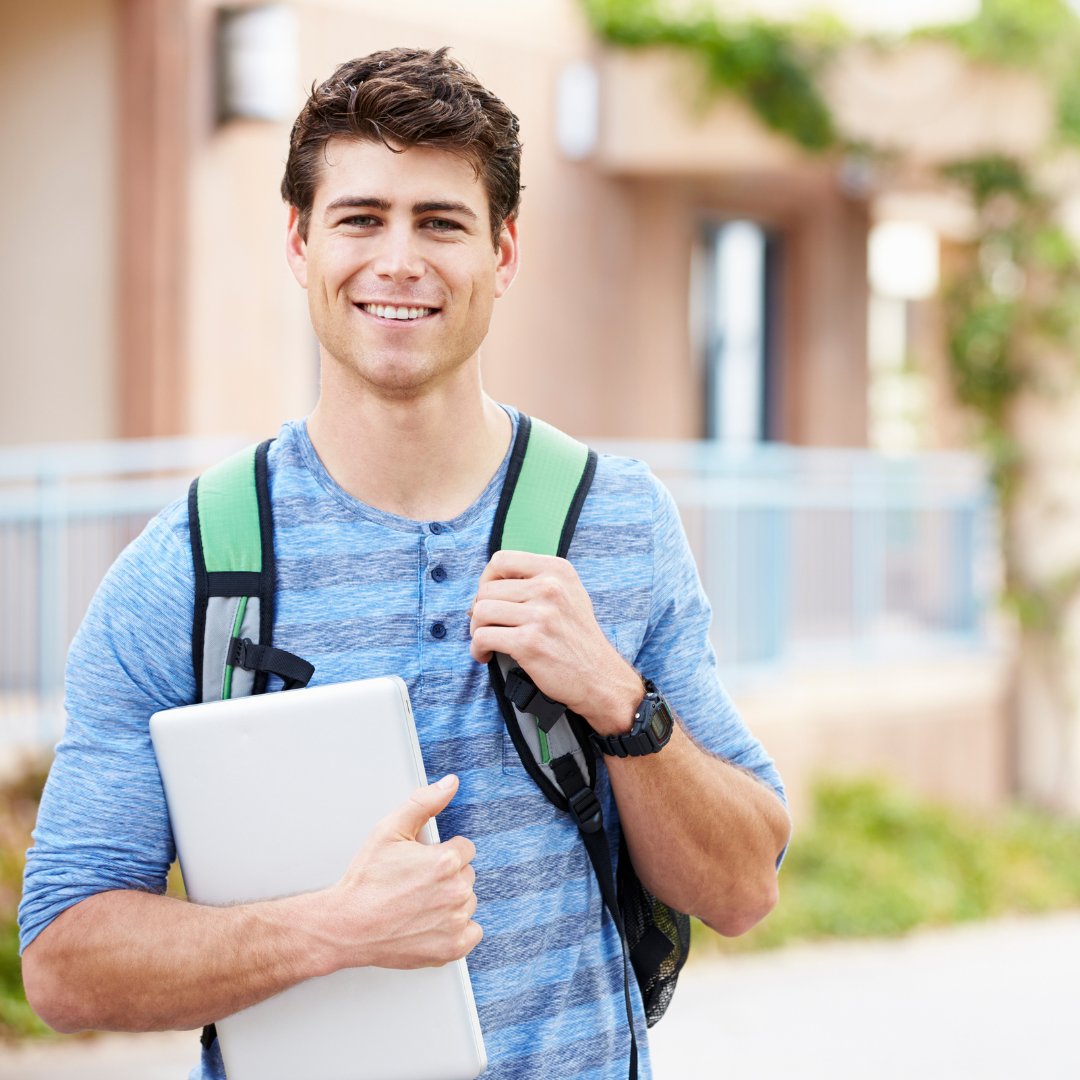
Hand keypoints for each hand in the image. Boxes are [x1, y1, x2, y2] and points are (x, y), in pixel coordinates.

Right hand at [325, 775, 480, 969]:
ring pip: (468, 901)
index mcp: (445, 861)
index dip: (443, 852)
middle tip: (416, 884)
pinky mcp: (452, 948)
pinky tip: (432, 923)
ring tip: (419, 904)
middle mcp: (455, 892)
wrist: (347, 926)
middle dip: (447, 875)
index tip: (424, 863)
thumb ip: (424, 802)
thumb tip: (450, 784)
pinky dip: (457, 929)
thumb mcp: (390, 829)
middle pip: (467, 875)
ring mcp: (455, 922)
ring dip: (451, 901)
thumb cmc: (365, 881)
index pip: (465, 849)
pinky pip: (472, 932)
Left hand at [468, 550, 642, 733]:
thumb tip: (490, 584)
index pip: (501, 560)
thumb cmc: (578, 638)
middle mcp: (550, 587)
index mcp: (557, 570)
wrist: (599, 677)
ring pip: (480, 612)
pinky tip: (487, 654)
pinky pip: (483, 637)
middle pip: (486, 589)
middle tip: (489, 626)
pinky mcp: (529, 642)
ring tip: (488, 640)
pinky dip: (478, 649)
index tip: (490, 597)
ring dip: (477, 630)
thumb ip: (535, 581)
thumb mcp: (568, 594)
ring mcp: (540, 615)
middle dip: (479, 611)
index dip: (487, 579)